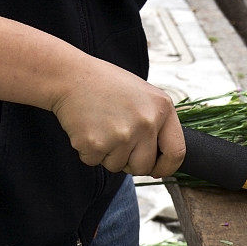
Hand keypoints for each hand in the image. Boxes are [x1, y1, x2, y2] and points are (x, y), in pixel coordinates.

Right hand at [51, 58, 184, 177]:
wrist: (70, 75)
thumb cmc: (108, 85)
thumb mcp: (144, 96)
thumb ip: (157, 125)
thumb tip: (161, 165)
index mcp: (162, 108)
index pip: (176, 152)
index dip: (167, 167)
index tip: (157, 170)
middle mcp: (146, 122)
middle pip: (143, 167)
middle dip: (130, 163)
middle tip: (117, 140)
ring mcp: (122, 134)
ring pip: (118, 166)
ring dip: (107, 154)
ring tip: (101, 126)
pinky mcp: (97, 144)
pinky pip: (95, 162)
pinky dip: (89, 151)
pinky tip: (88, 127)